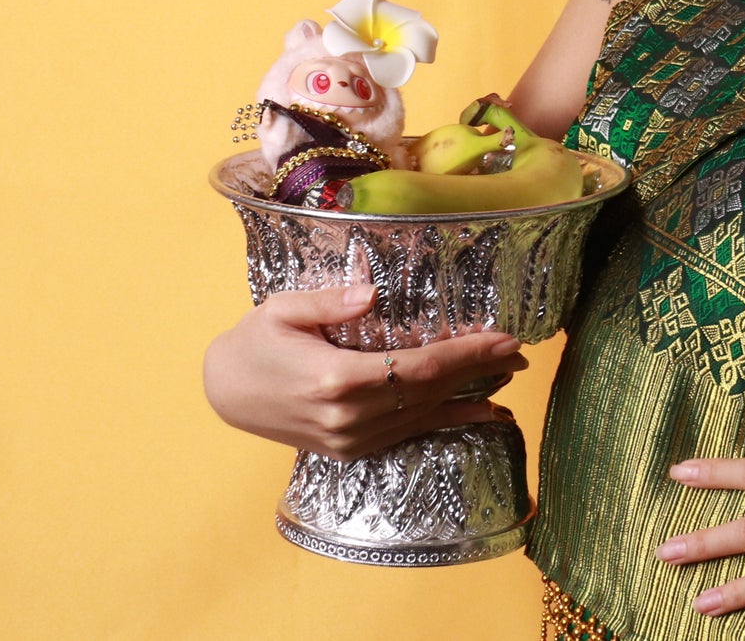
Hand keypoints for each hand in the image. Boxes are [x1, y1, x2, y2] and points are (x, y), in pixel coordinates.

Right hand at [201, 283, 527, 459]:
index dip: (466, 354)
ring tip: (508, 376)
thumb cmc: (254, 343)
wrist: (223, 394)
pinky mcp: (349, 451)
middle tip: (521, 353)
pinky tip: (478, 413)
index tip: (504, 339)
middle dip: (480, 371)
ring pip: (424, 417)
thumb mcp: (282, 309)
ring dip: (471, 397)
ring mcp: (349, 440)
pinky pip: (408, 434)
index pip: (418, 367)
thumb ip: (328, 301)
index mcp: (335, 379)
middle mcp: (348, 417)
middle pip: (430, 392)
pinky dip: (446, 421)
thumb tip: (370, 294)